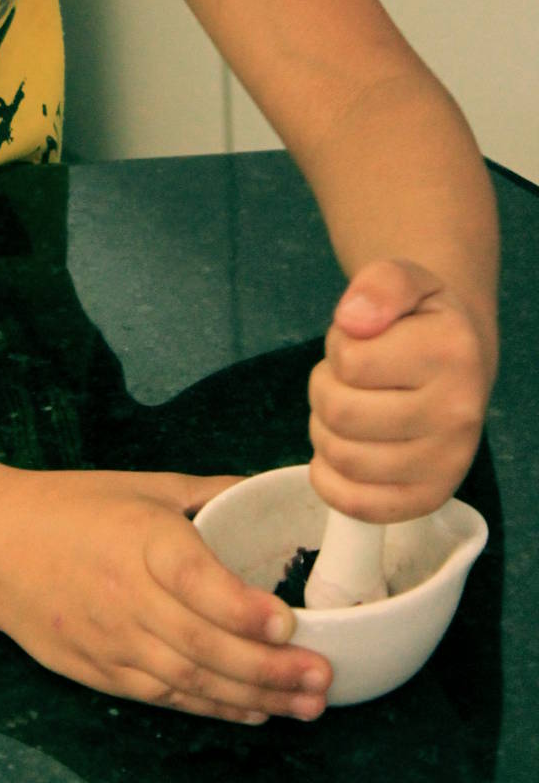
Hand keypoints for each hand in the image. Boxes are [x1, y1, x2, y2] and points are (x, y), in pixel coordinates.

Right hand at [0, 469, 332, 722]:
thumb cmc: (70, 506)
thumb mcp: (141, 485)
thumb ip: (206, 493)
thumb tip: (266, 490)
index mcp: (138, 538)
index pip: (195, 580)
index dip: (242, 607)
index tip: (288, 621)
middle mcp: (125, 595)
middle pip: (203, 644)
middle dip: (270, 668)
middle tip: (322, 677)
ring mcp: (111, 641)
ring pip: (191, 681)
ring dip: (254, 697)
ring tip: (306, 704)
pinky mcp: (100, 672)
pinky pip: (166, 697)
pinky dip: (213, 707)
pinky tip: (254, 710)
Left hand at [309, 259, 493, 521]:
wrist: (457, 359)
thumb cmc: (418, 319)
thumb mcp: (402, 278)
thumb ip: (379, 284)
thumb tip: (353, 320)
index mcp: (452, 351)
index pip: (350, 360)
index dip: (338, 346)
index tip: (359, 341)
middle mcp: (459, 412)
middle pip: (339, 411)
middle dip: (324, 387)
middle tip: (345, 378)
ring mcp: (448, 463)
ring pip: (341, 456)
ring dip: (325, 428)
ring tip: (349, 407)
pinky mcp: (429, 499)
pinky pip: (357, 504)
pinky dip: (330, 478)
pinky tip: (342, 449)